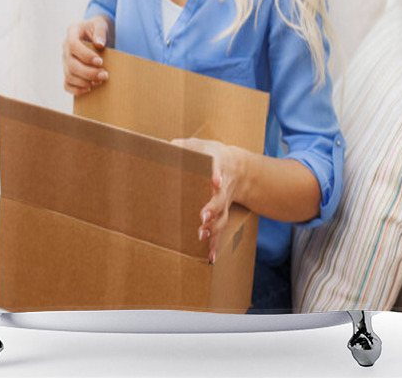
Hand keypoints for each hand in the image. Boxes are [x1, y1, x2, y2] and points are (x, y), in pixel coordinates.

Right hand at [62, 15, 112, 95]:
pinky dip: (76, 90)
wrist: (95, 32)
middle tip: (105, 75)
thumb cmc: (97, 28)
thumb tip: (99, 44)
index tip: (100, 61)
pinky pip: (67, 84)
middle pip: (71, 64)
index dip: (85, 55)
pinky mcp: (68, 70)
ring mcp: (65, 60)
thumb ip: (100, 32)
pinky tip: (89, 88)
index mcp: (72, 32)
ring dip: (85, 82)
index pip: (72, 45)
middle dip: (89, 73)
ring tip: (100, 81)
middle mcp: (65, 47)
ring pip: (69, 75)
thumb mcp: (101, 25)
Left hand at [170, 137, 242, 264]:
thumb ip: (183, 146)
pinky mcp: (222, 213)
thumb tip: (163, 147)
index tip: (216, 180)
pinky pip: (221, 229)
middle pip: (220, 197)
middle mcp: (223, 186)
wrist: (238, 166)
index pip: (218, 167)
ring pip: (222, 216)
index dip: (217, 174)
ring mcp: (224, 201)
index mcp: (217, 165)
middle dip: (212, 208)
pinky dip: (215, 243)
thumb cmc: (212, 154)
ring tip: (201, 235)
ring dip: (213, 227)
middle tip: (202, 216)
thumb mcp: (199, 144)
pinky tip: (209, 257)